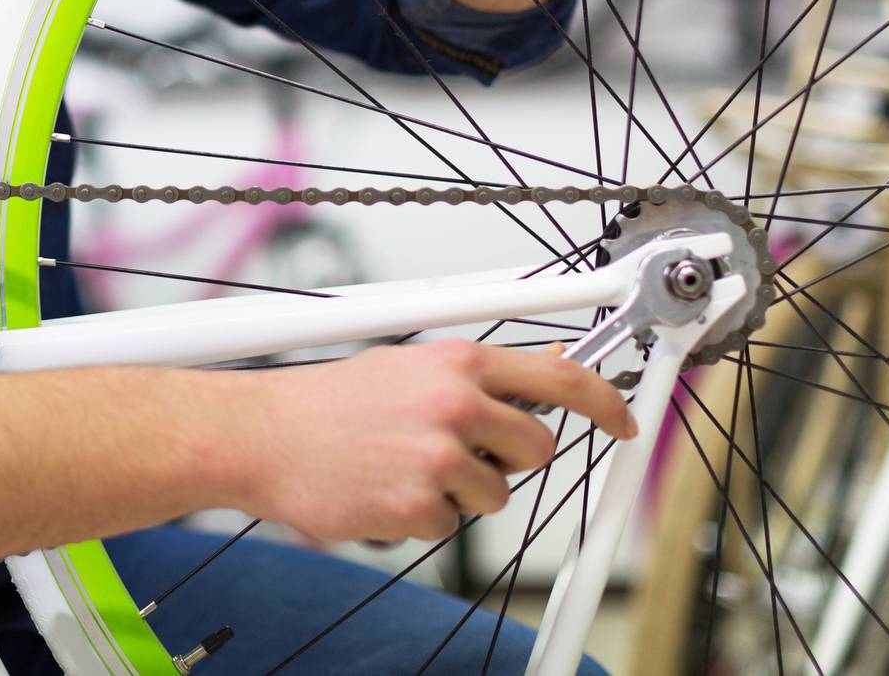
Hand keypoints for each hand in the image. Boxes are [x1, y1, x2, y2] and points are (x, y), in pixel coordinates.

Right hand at [235, 339, 635, 543]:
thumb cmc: (332, 402)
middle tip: (459, 450)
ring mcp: (438, 458)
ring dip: (459, 491)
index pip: (561, 380)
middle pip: (537, 448)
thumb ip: (480, 373)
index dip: (605, 404)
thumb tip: (551, 368)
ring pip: (495, 495)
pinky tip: (382, 488)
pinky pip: (449, 526)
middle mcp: (455, 405)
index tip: (624, 422)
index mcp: (456, 362)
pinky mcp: (417, 506)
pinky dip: (420, 516)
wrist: (264, 435)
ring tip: (404, 465)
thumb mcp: (411, 365)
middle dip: (509, 458)